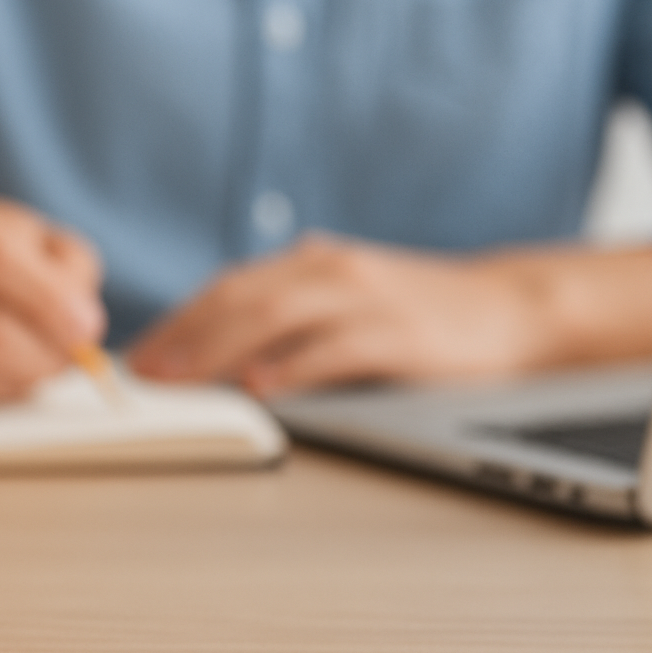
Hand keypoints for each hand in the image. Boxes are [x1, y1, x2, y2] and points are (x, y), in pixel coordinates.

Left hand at [128, 233, 651, 398]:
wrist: (512, 308)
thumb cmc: (419, 314)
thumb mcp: (345, 301)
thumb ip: (289, 318)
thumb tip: (217, 358)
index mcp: (311, 265)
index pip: (227, 289)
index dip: (178, 321)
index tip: (139, 355)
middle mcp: (330, 271)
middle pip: (239, 299)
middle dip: (184, 337)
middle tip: (143, 373)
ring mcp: (365, 298)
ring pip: (277, 317)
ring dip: (221, 349)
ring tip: (183, 379)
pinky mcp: (400, 333)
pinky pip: (337, 348)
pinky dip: (295, 366)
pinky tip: (262, 387)